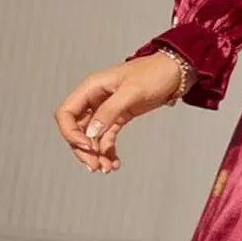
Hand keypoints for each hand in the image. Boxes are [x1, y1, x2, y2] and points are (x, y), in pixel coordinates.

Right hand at [54, 52, 186, 173]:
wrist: (174, 72)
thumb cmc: (154, 73)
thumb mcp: (132, 91)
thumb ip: (110, 111)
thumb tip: (91, 132)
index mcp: (91, 88)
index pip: (66, 113)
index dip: (70, 132)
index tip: (87, 146)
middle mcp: (94, 99)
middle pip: (76, 129)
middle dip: (83, 149)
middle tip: (95, 165)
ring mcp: (105, 109)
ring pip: (91, 137)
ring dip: (96, 154)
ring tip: (107, 168)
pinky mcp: (118, 117)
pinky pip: (106, 137)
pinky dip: (108, 151)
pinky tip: (114, 162)